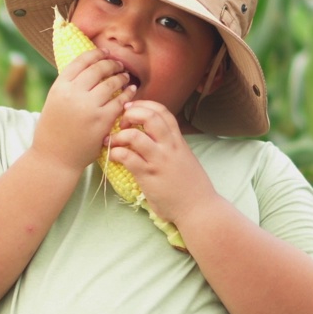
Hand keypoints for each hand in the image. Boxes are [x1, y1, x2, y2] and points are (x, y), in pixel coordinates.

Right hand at [33, 48, 135, 172]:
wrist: (54, 158)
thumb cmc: (54, 130)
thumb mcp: (54, 101)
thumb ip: (69, 85)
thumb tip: (89, 66)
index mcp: (59, 87)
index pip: (81, 61)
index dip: (96, 54)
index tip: (105, 52)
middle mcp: (73, 94)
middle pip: (98, 69)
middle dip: (111, 63)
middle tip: (118, 64)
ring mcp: (88, 107)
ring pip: (111, 83)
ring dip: (121, 77)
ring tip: (125, 76)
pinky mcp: (102, 121)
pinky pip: (120, 101)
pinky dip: (127, 93)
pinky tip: (131, 91)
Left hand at [104, 100, 217, 223]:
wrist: (199, 209)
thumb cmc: (191, 186)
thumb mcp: (185, 158)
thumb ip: (171, 146)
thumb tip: (154, 137)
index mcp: (178, 141)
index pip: (162, 111)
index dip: (145, 105)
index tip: (131, 107)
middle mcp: (169, 147)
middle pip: (149, 117)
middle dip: (131, 113)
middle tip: (121, 122)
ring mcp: (159, 161)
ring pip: (135, 136)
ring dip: (119, 135)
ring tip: (112, 141)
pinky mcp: (148, 176)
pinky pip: (127, 158)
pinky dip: (116, 153)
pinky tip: (113, 157)